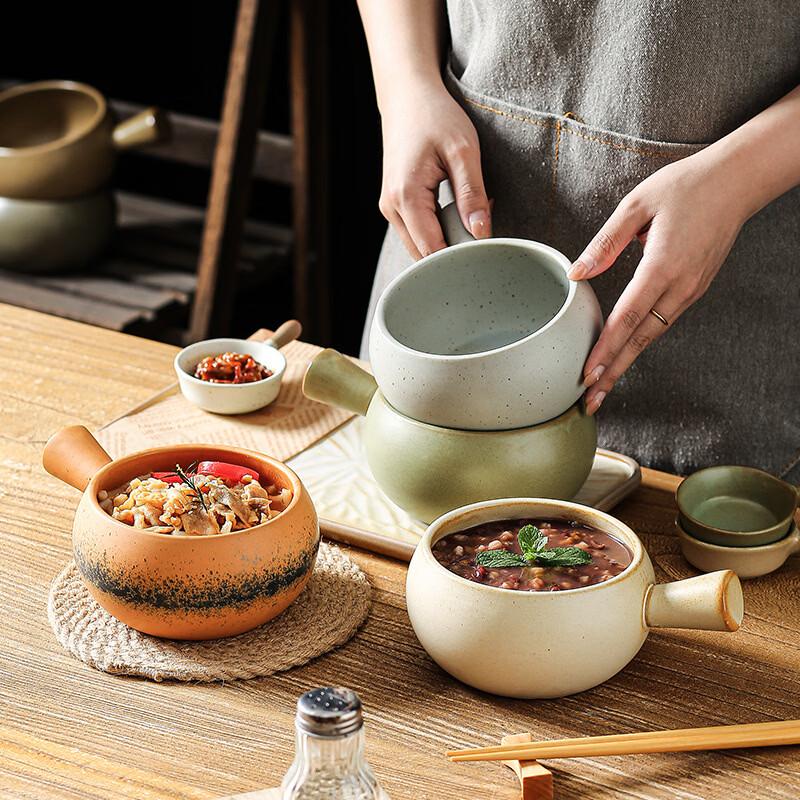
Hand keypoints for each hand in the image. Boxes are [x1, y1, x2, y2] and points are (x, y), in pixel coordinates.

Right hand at [379, 81, 491, 258]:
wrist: (407, 97)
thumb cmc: (435, 116)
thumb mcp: (463, 151)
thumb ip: (472, 195)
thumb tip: (480, 234)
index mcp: (405, 196)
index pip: (432, 251)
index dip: (459, 259)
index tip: (485, 254)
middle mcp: (391, 208)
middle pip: (424, 255)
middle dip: (455, 251)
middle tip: (483, 230)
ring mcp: (390, 209)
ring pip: (421, 247)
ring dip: (448, 241)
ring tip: (472, 216)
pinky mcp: (395, 206)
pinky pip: (419, 232)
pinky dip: (440, 230)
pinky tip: (458, 212)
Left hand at [568, 150, 749, 413]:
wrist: (737, 181)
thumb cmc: (685, 187)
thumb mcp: (637, 205)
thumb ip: (605, 243)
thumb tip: (576, 274)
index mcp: (662, 266)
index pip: (627, 318)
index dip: (605, 350)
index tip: (587, 375)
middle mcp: (680, 286)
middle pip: (640, 340)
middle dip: (613, 373)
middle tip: (590, 402)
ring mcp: (690, 290)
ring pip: (652, 335)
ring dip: (626, 362)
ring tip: (602, 386)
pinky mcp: (694, 288)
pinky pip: (662, 322)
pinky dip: (640, 343)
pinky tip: (624, 354)